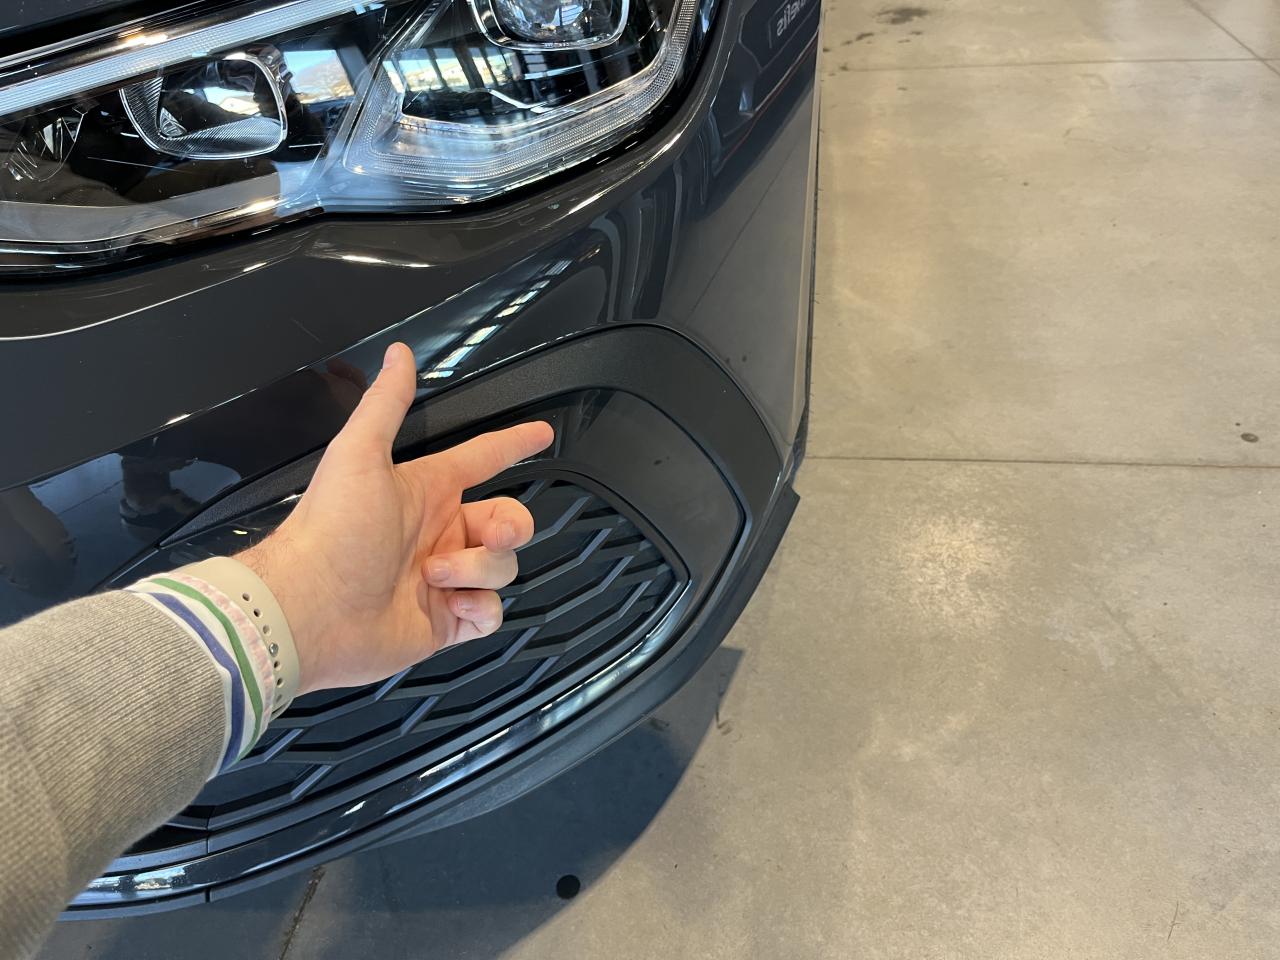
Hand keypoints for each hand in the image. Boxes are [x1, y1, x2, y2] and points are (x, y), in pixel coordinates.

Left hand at [238, 343, 553, 694]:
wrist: (311, 610)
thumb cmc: (332, 530)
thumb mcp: (359, 456)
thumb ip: (387, 404)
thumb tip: (399, 354)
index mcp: (426, 492)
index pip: (482, 459)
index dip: (512, 444)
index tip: (542, 433)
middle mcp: (439, 533)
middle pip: (508, 520)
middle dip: (511, 525)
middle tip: (490, 534)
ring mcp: (444, 580)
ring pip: (501, 567)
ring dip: (476, 570)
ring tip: (434, 577)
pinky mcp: (445, 621)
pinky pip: (490, 613)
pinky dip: (479, 610)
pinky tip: (454, 607)